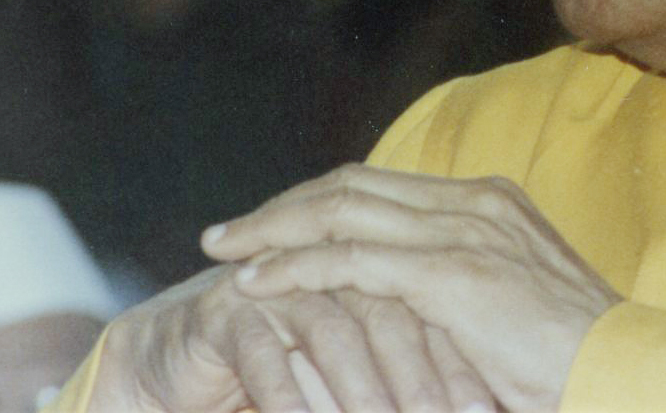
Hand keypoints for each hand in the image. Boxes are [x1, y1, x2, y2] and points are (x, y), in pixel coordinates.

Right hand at [87, 263, 494, 412]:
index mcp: (375, 267)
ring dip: (362, 389)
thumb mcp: (356, 375)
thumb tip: (482, 409)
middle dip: (423, 376)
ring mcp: (281, 283)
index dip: (460, 364)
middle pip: (392, 314)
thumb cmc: (283, 371)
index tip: (489, 410)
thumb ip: (405, 377)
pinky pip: (265, 355)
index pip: (433, 313)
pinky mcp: (228, 310)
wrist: (176, 360)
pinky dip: (288, 396)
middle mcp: (334, 269)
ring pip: (335, 332)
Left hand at [203, 165, 622, 412]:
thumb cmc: (570, 360)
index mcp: (490, 202)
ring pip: (341, 212)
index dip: (318, 203)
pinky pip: (349, 260)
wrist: (622, 372)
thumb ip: (456, 292)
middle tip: (227, 233)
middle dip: (282, 207)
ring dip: (272, 230)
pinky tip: (255, 284)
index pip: (381, 187)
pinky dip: (294, 268)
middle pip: (352, 186)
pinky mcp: (450, 273)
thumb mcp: (507, 310)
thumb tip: (399, 306)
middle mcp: (473, 201)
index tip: (271, 227)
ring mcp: (462, 231)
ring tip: (224, 251)